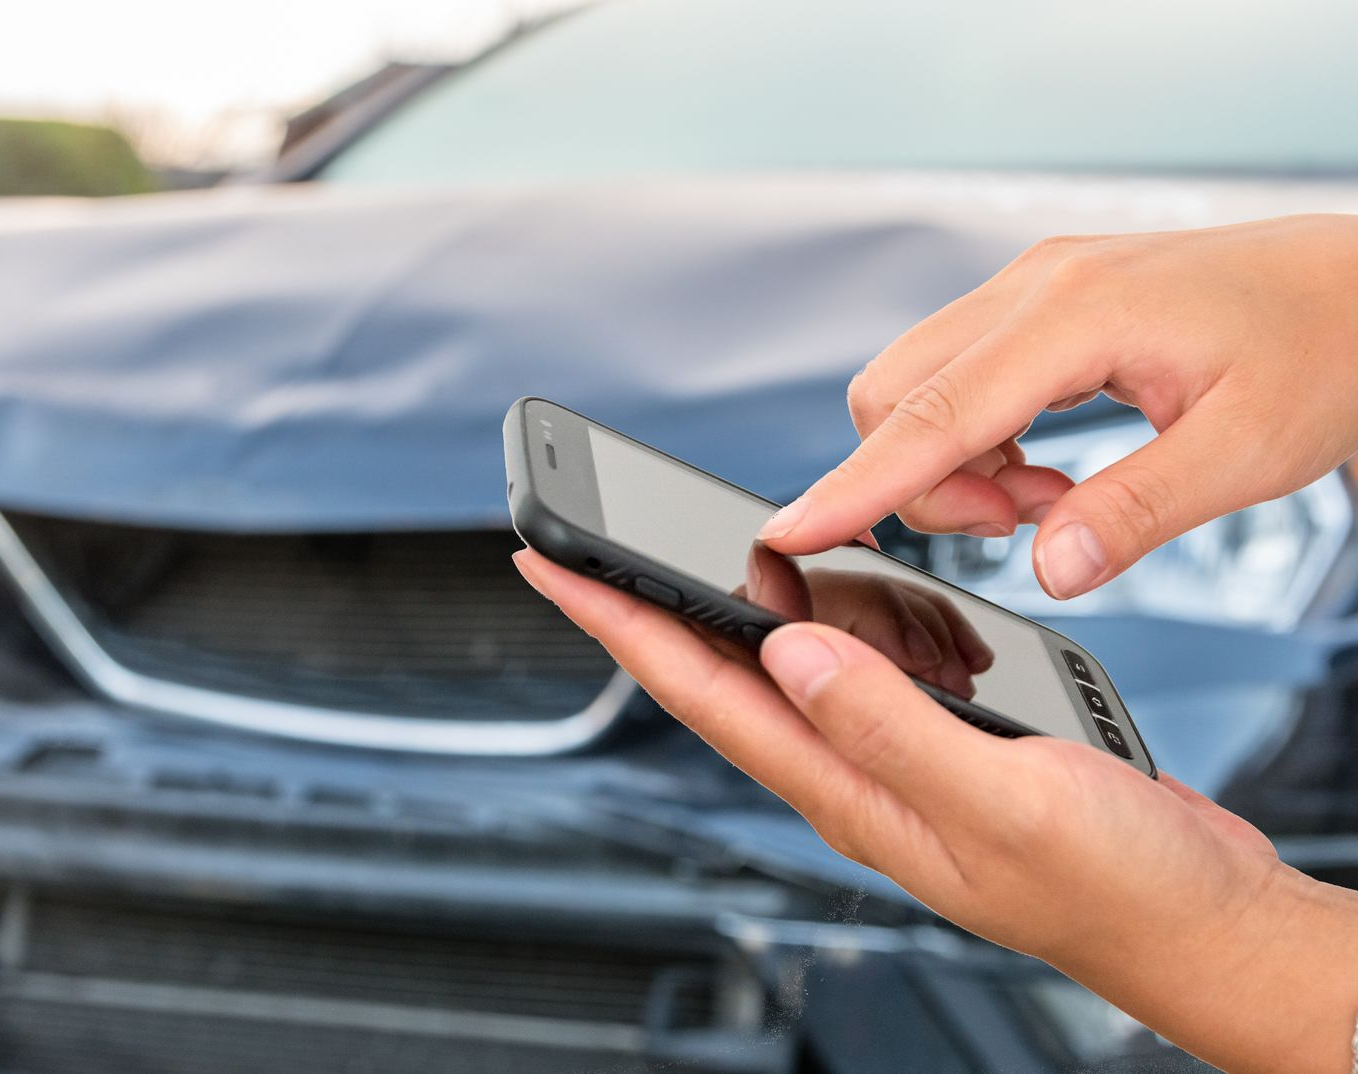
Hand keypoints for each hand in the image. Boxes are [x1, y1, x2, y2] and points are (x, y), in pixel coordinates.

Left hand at [515, 549, 1357, 1072]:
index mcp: (845, 792)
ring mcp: (889, 764)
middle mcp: (849, 777)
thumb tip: (787, 651)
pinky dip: (846, 625)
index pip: (699, 691)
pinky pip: (861, 673)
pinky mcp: (935, 747)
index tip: (548, 566)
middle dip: (645, 604)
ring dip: (750, 610)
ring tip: (719, 558)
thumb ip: (889, 726)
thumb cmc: (1116, 887)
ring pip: (789, 667)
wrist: (1198, 922)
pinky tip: (854, 604)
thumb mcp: (1001, 799)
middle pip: (718, 675)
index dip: (616, 624)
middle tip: (588, 540)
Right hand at [758, 214, 1357, 599]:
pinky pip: (956, 379)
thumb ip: (1137, 513)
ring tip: (1047, 500)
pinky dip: (975, 441)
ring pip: (915, 388)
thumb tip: (1050, 571)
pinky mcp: (1037, 304)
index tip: (792, 532)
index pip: (931, 414)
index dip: (855, 484)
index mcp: (1077, 315)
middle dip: (922, 482)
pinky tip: (1045, 468)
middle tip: (1019, 524)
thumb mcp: (1248, 451)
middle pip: (894, 395)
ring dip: (952, 464)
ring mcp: (1032, 289)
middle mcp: (1036, 288)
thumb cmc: (1321, 349)